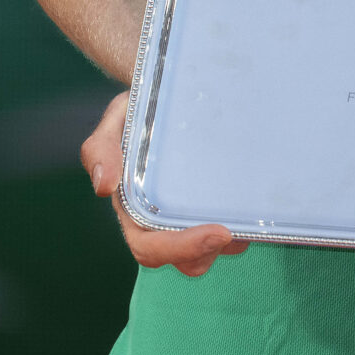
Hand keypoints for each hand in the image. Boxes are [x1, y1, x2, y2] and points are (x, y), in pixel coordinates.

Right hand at [82, 91, 250, 277]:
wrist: (166, 95)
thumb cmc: (138, 112)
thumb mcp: (116, 121)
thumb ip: (100, 149)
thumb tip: (103, 186)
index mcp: (133, 208)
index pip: (148, 246)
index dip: (180, 248)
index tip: (218, 232)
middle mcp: (159, 219)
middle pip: (181, 259)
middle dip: (206, 254)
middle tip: (234, 233)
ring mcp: (186, 214)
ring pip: (207, 251)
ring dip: (228, 246)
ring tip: (248, 223)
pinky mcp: (210, 202)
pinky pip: (227, 230)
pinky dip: (241, 228)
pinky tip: (254, 208)